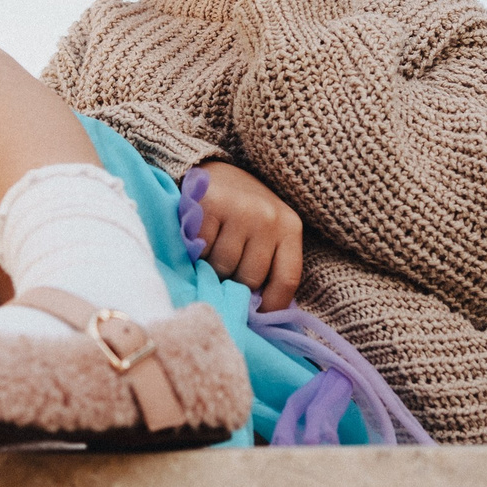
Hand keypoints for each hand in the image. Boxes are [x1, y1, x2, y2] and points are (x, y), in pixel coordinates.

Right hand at [191, 160, 303, 310]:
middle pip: (250, 279)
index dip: (270, 305)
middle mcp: (268, 217)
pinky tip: (200, 238)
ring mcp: (238, 210)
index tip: (255, 315)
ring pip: (222, 268)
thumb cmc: (244, 212)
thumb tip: (261, 316)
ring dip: (213, 268)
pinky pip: (200, 250)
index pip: (286, 280)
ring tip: (212, 252)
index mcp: (290, 227)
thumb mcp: (269, 234)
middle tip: (227, 271)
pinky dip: (196, 252)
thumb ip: (270, 268)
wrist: (215, 169)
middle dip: (236, 283)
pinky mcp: (209, 205)